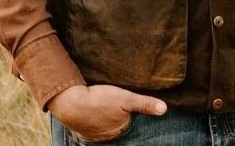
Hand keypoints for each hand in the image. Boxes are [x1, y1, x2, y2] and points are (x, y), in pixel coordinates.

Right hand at [49, 84, 167, 141]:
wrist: (70, 103)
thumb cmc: (99, 100)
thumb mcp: (125, 98)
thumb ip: (145, 104)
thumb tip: (164, 109)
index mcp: (119, 130)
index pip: (130, 123)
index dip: (131, 114)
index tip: (129, 106)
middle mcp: (107, 136)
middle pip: (117, 125)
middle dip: (119, 117)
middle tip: (116, 105)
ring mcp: (94, 134)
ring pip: (105, 125)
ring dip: (106, 117)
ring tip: (106, 106)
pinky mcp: (82, 128)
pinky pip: (93, 124)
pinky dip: (95, 118)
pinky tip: (94, 109)